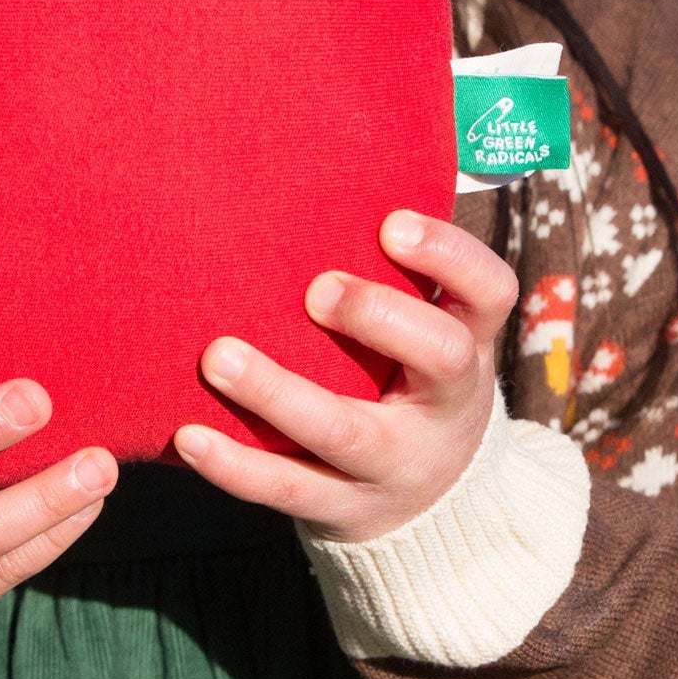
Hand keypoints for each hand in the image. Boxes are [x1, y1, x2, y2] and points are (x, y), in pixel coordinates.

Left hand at [173, 209, 517, 542]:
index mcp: (469, 346)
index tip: (391, 224)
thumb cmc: (409, 382)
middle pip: (438, 359)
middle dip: (379, 318)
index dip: (449, 256)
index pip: (489, 292)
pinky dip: (235, 465)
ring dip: (277, 393)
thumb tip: (331, 169)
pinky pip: (288, 489)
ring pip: (345, 433)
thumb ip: (397, 274)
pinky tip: (188, 435)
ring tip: (218, 356)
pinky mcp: (343, 509)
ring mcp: (395, 465)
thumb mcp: (433, 333)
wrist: (431, 510)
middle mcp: (444, 406)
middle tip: (316, 288)